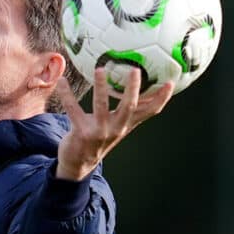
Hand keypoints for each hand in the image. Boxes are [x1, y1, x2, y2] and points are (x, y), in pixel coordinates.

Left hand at [53, 67, 172, 180]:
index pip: (150, 112)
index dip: (161, 98)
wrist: (78, 163)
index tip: (171, 82)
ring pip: (101, 106)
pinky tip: (62, 81)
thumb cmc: (99, 137)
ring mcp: (99, 131)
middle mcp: (116, 128)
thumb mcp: (118, 125)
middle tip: (135, 70)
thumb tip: (138, 86)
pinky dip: (67, 94)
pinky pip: (73, 109)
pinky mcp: (81, 132)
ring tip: (100, 70)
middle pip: (129, 107)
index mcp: (127, 124)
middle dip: (133, 89)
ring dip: (101, 87)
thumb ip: (128, 110)